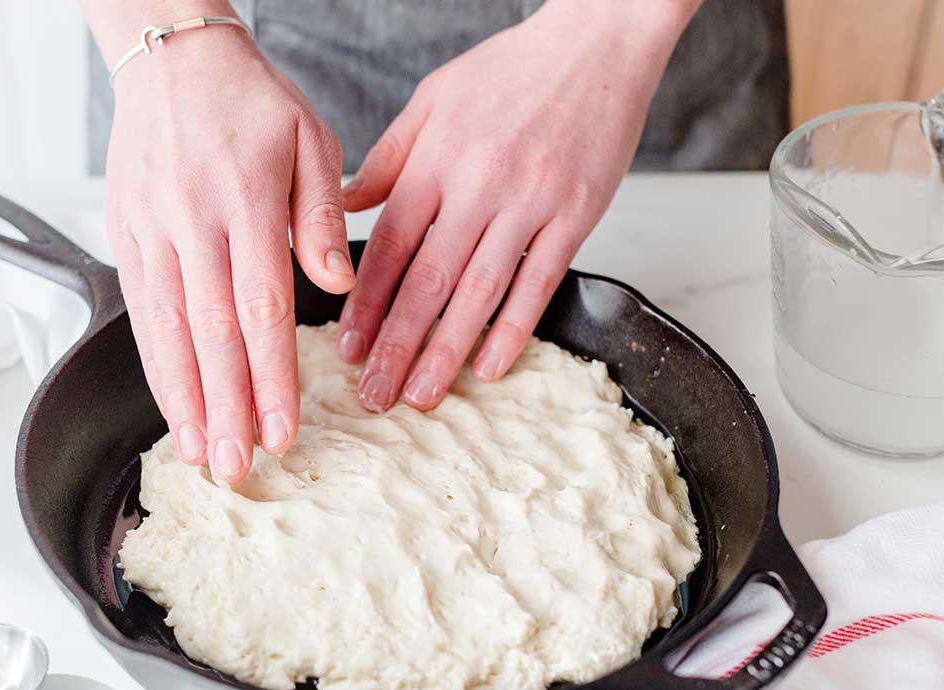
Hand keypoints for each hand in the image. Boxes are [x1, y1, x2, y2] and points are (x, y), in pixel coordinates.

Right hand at [102, 23, 352, 481]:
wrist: (174, 60)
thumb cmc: (252, 102)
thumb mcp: (309, 139)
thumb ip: (323, 214)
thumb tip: (337, 281)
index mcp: (247, 201)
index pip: (262, 308)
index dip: (272, 377)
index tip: (284, 430)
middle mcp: (193, 221)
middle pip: (212, 333)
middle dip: (226, 409)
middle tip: (238, 468)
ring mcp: (152, 231)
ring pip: (169, 331)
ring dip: (185, 399)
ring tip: (201, 455)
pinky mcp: (126, 235)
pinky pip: (142, 312)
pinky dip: (156, 365)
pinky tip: (171, 407)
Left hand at [337, 0, 695, 410]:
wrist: (598, 40)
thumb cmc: (512, 68)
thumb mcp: (434, 98)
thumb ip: (390, 157)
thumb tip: (345, 208)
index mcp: (438, 157)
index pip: (389, 244)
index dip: (365, 302)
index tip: (348, 347)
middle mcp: (480, 183)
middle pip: (428, 280)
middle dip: (396, 345)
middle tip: (374, 394)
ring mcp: (531, 202)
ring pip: (480, 292)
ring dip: (446, 351)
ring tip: (421, 394)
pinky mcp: (578, 215)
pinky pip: (540, 283)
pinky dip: (513, 329)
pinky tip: (488, 366)